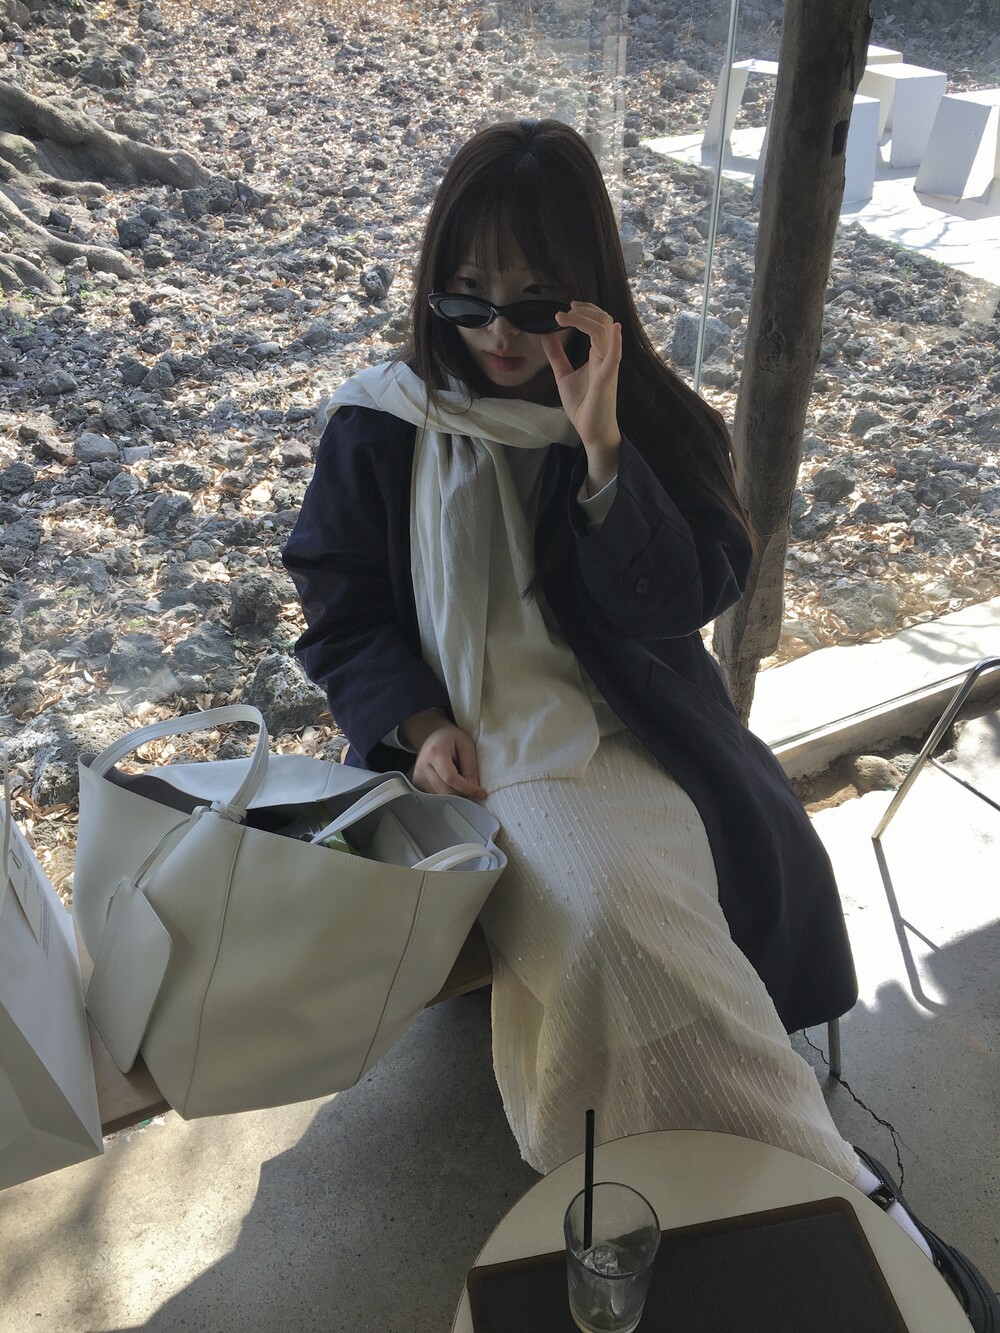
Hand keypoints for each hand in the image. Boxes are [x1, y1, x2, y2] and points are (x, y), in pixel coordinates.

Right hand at [400, 709, 485, 799]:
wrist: (432, 735)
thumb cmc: (451, 738)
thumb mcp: (466, 745)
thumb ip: (470, 766)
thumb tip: (474, 787)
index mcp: (435, 753)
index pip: (451, 778)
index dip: (467, 788)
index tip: (481, 794)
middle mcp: (423, 767)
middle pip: (445, 790)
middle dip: (463, 794)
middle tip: (475, 791)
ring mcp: (418, 776)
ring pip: (440, 797)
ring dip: (455, 796)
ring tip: (462, 784)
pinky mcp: (417, 784)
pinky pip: (434, 797)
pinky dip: (447, 795)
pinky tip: (453, 786)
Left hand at [542, 301, 622, 489]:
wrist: (591, 431)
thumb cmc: (583, 405)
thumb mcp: (563, 375)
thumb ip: (556, 355)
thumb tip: (546, 334)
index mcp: (597, 354)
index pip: (597, 324)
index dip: (584, 312)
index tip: (566, 308)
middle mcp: (605, 356)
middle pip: (603, 322)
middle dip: (585, 311)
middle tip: (565, 308)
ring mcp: (608, 366)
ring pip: (605, 333)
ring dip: (586, 320)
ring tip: (565, 316)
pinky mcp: (607, 380)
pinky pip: (615, 358)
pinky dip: (615, 342)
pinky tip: (614, 329)